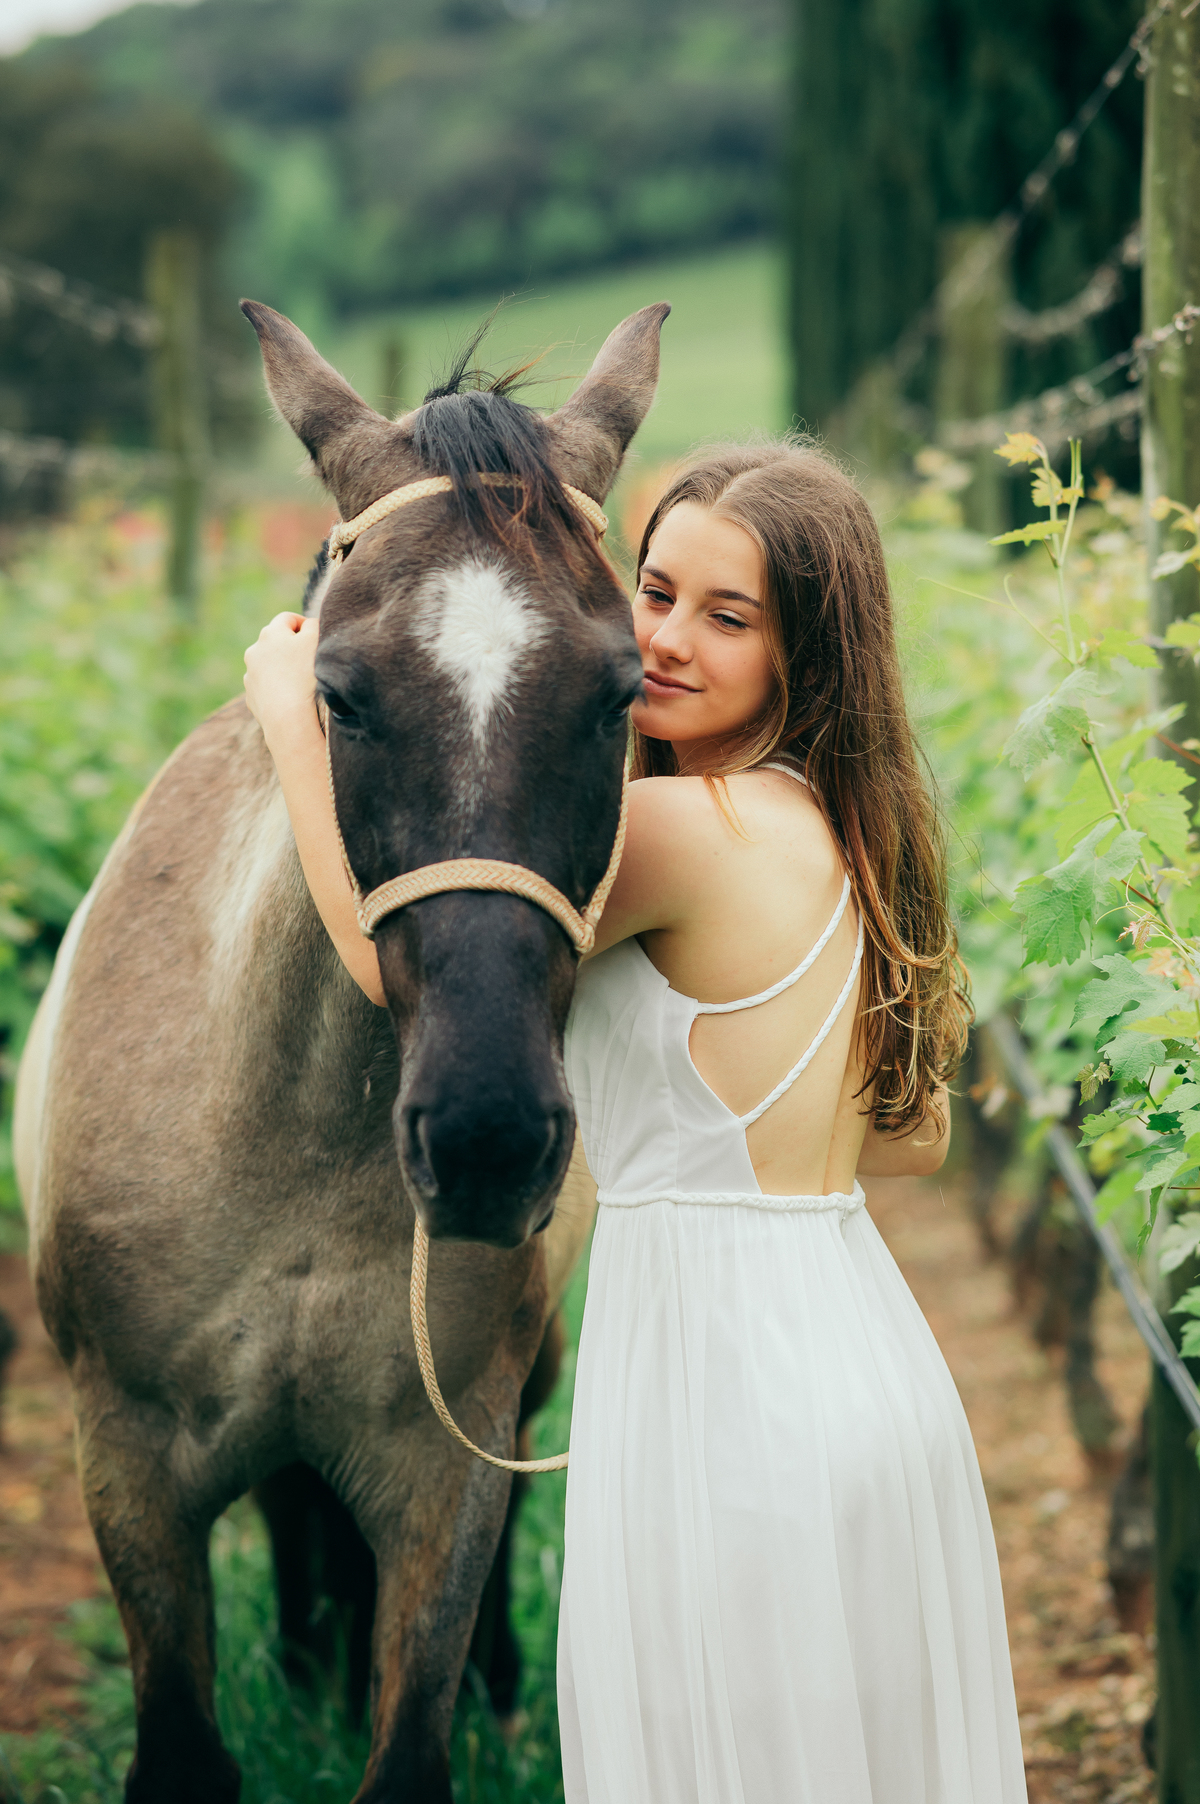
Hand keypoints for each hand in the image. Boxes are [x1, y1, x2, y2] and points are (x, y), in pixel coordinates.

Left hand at [244, 612, 319, 747]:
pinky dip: (277, 688)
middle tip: (309, 659)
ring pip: (269, 665)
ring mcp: (250, 675)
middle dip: (291, 647)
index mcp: (270, 633)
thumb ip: (314, 624)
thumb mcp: (315, 640)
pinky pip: (266, 686)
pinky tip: (291, 697)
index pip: (288, 619)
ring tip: (300, 681)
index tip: (316, 637)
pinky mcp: (251, 696)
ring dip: (282, 668)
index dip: (304, 625)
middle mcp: (254, 651)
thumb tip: (308, 624)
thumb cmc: (305, 675)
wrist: (287, 717)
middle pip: (275, 642)